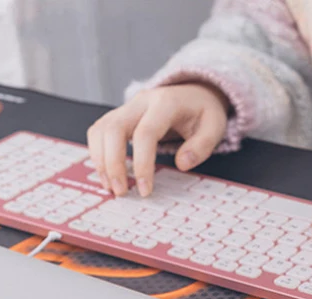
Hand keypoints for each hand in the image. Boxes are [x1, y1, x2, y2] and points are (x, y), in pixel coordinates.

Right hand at [87, 83, 229, 196]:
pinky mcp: (118, 115)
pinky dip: (98, 153)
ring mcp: (127, 107)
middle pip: (114, 129)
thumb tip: (182, 164)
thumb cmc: (202, 112)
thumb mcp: (214, 126)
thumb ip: (201, 146)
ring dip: (101, 160)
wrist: (193, 93)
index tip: (145, 189)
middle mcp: (141, 101)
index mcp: (165, 103)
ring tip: (111, 186)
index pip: (145, 133)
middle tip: (121, 191)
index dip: (142, 164)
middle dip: (113, 164)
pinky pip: (99, 131)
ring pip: (101, 129)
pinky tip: (106, 173)